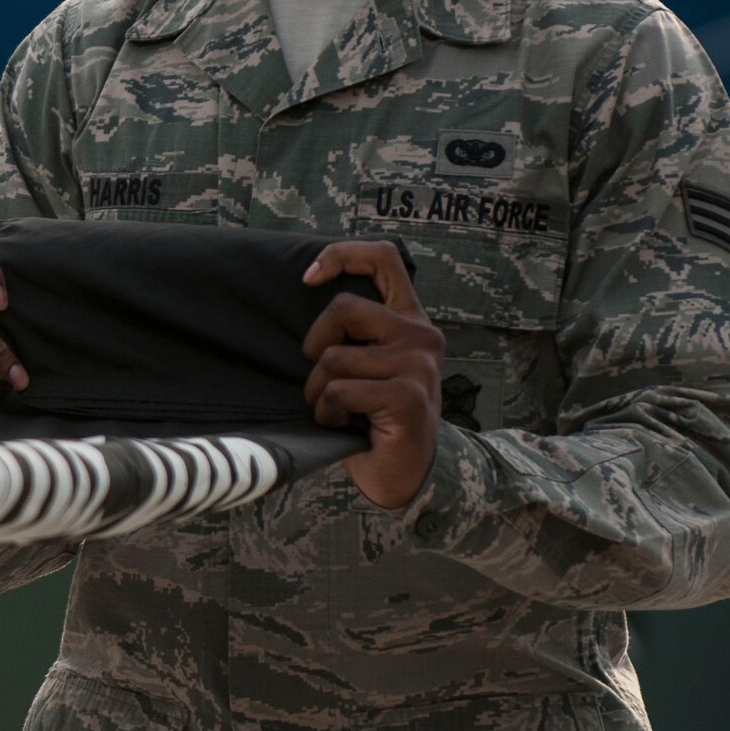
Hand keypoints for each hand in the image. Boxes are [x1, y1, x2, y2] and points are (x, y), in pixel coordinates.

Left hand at [301, 240, 445, 508]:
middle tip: (323, 380)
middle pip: (342, 307)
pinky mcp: (407, 394)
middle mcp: (421, 334)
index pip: (384, 258)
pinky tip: (344, 425)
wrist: (405, 475)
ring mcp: (418, 363)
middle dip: (315, 345)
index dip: (341, 255)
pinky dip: (328, 412)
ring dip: (319, 390)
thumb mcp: (367, 362)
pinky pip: (339, 389)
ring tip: (337, 410)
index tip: (309, 277)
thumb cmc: (374, 416)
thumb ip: (355, 330)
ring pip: (333, 357)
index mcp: (410, 319)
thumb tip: (308, 288)